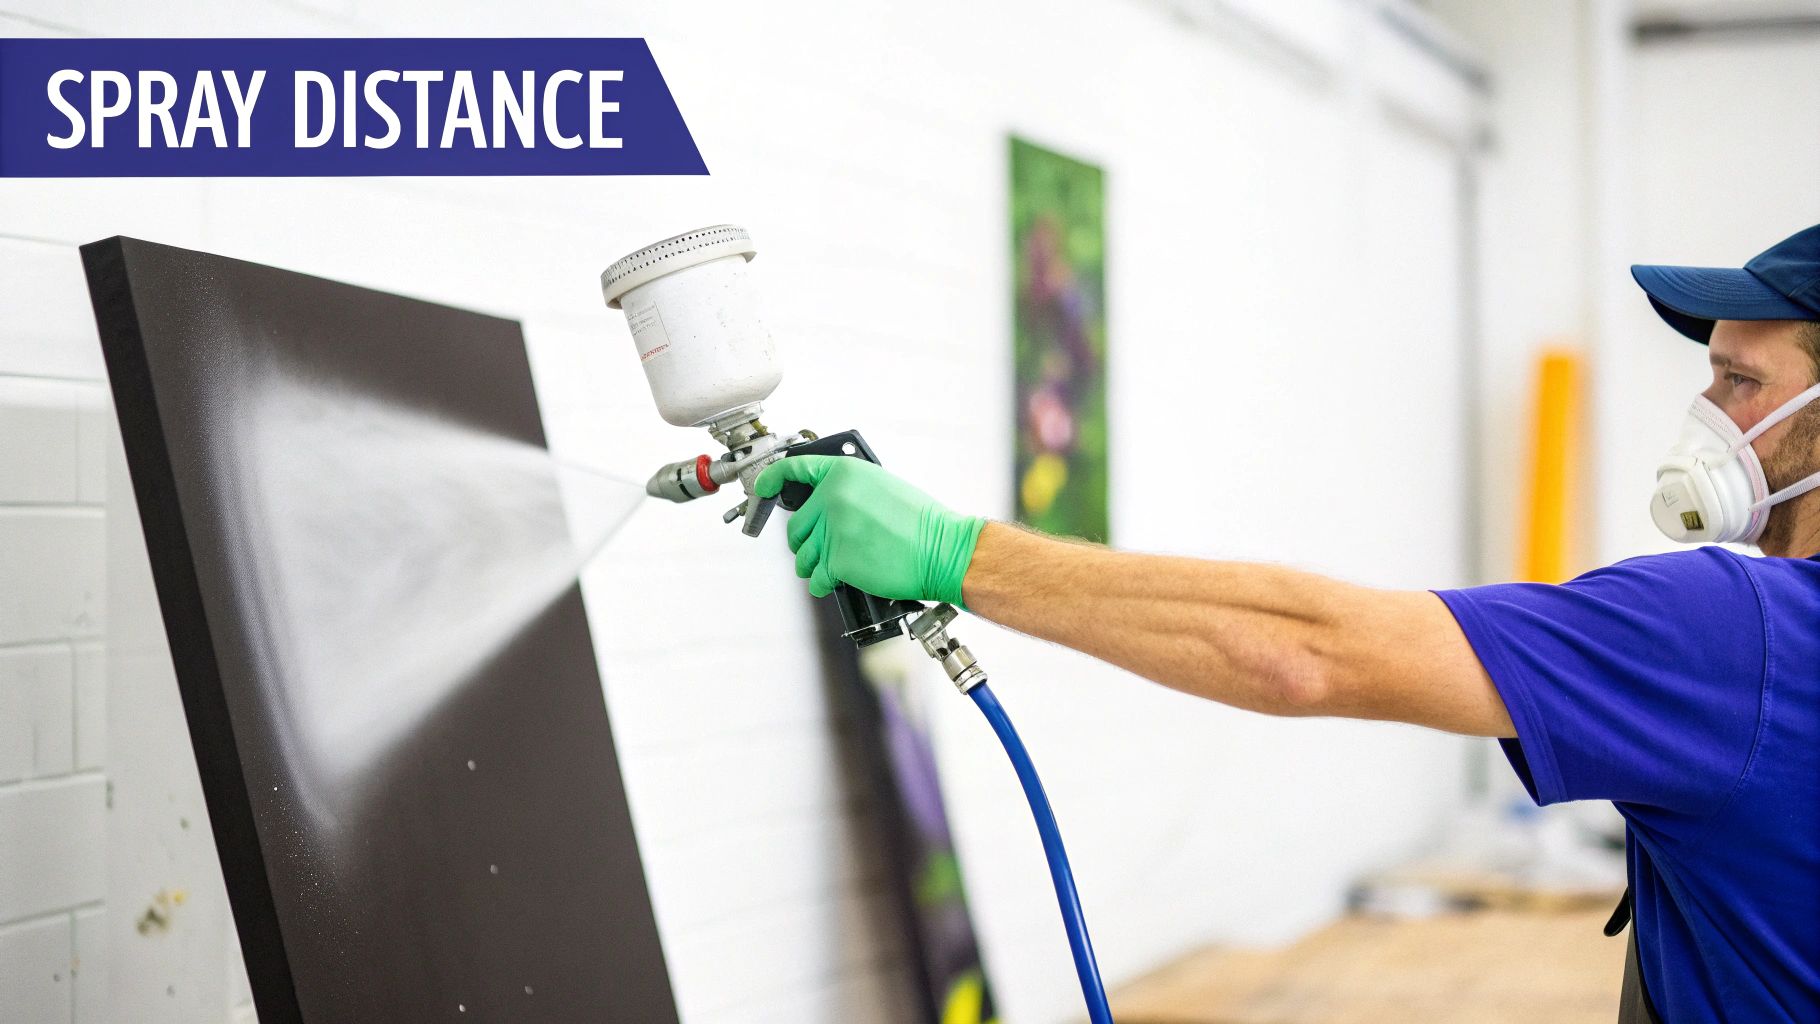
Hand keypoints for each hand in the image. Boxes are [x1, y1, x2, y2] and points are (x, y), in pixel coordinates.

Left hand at [753, 455, 984, 605]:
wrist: (942, 550)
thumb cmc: (921, 523)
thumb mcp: (882, 486)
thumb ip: (847, 490)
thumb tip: (823, 505)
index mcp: (844, 473)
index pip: (793, 470)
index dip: (771, 480)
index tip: (762, 489)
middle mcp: (833, 498)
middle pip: (796, 526)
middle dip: (805, 541)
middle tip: (822, 548)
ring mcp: (833, 530)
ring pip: (803, 556)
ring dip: (814, 565)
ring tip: (835, 568)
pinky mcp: (837, 561)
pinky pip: (817, 578)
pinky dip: (825, 584)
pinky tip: (841, 580)